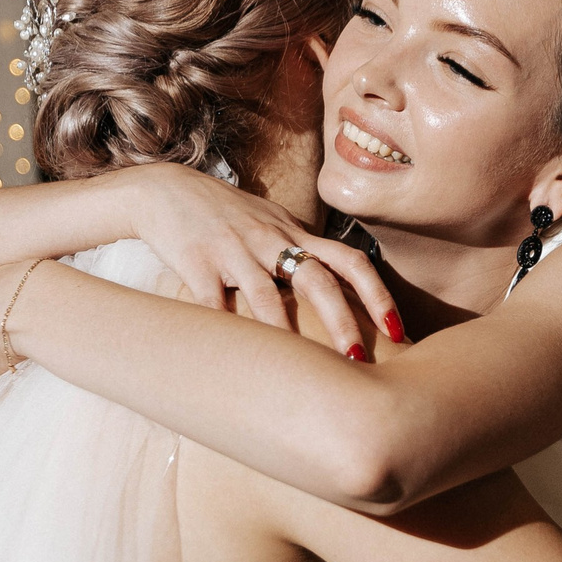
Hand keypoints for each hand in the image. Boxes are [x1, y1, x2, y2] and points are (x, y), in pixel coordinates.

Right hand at [125, 163, 401, 352]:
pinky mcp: (196, 261)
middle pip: (317, 278)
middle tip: (360, 359)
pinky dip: (224, 330)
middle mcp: (270, 240)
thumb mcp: (271, 222)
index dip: (378, 294)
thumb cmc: (224, 213)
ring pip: (266, 294)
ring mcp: (233, 250)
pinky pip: (211, 301)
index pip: (349, 260)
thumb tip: (344, 287)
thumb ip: (304, 250)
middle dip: (342, 320)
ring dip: (285, 332)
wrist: (164, 189)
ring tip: (300, 372)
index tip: (398, 330)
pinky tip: (233, 361)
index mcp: (294, 234)